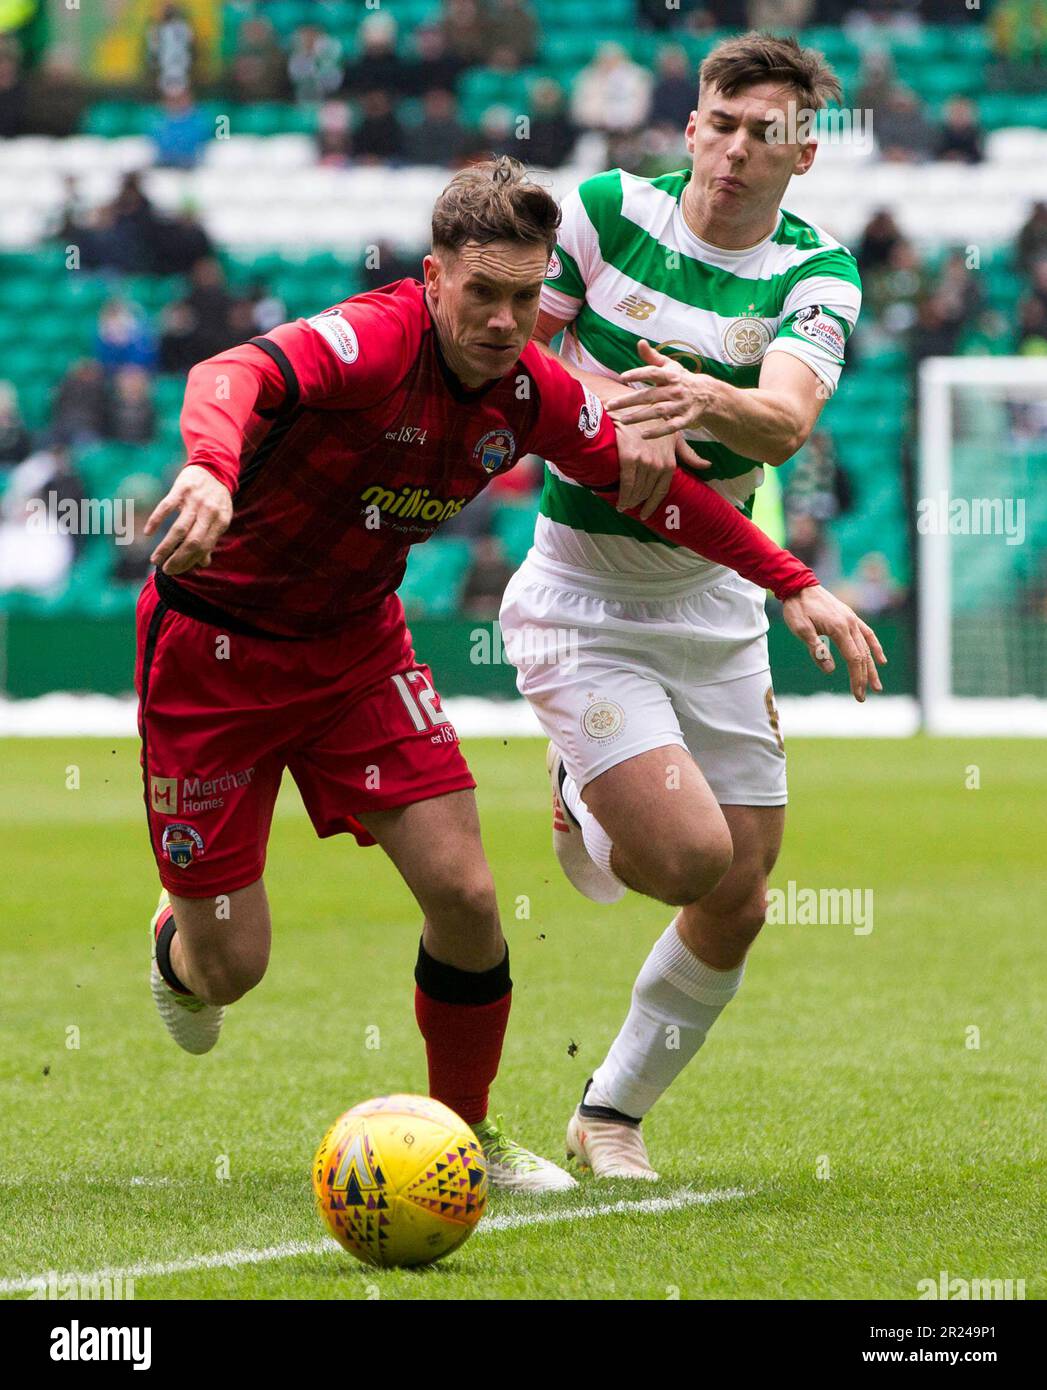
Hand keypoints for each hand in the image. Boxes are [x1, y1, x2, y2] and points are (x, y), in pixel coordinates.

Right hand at [144, 464, 232, 575]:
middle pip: (192, 542)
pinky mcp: (181, 488)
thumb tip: (202, 564)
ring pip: (179, 529)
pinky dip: (156, 520)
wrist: (214, 466)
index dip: (189, 562)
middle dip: (177, 559)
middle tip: (164, 569)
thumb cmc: (216, 498)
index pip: (204, 547)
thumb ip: (210, 539)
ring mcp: (195, 500)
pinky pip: (166, 507)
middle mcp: (209, 512)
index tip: (176, 571)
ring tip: (155, 559)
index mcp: (221, 521)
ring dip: (166, 546)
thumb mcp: (220, 518)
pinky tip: (148, 532)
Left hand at [605, 339, 720, 439]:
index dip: (638, 374)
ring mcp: (680, 405)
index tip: (622, 377)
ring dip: (639, 417)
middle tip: (610, 406)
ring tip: (623, 421)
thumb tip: (640, 342)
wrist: (706, 394)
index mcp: (670, 375)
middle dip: (628, 401)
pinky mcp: (685, 420)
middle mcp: (675, 390)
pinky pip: (671, 427)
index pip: (653, 372)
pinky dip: (658, 432)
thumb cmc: (680, 378)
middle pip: (649, 395)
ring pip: (658, 412)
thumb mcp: (669, 365)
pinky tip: (643, 435)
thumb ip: (652, 357)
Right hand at [611, 419, 710, 518]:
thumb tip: (707, 466)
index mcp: (670, 462)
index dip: (653, 504)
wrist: (629, 405)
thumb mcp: (674, 437)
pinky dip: (622, 494)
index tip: (646, 513)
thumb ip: (689, 454)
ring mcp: (644, 460)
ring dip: (629, 500)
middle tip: (628, 507)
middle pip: (647, 492)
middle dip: (638, 502)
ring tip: (622, 505)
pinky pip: (626, 483)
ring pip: (636, 490)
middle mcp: (659, 463)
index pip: (662, 490)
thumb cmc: (650, 421)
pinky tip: (618, 502)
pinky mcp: (629, 457)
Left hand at [782, 584, 886, 701]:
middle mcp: (850, 624)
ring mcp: (852, 620)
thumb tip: (830, 670)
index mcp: (839, 628)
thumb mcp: (801, 630)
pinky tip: (881, 659)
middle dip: (864, 678)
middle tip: (862, 697)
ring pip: (866, 647)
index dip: (857, 678)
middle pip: (862, 656)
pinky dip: (875, 647)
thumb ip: (816, 649)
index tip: (857, 694)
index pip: (853, 659)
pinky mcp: (850, 617)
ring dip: (872, 667)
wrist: (799, 585)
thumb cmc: (797, 608)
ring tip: (877, 685)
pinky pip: (867, 634)